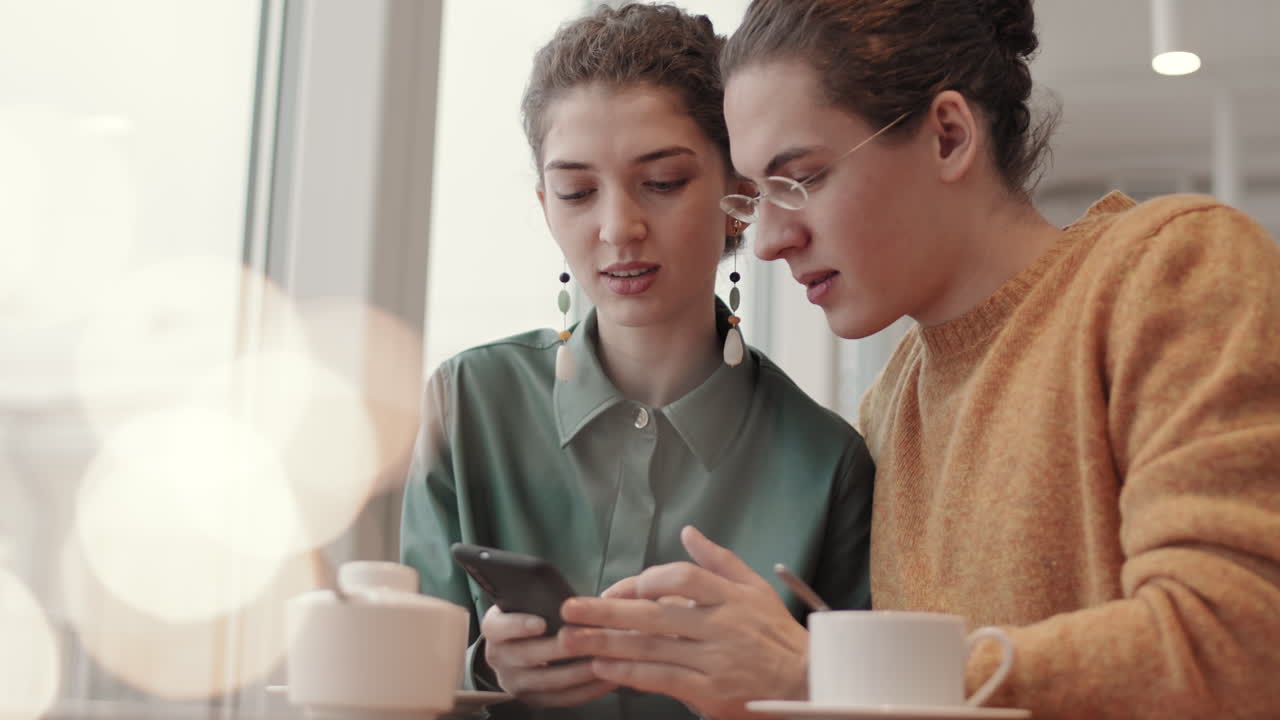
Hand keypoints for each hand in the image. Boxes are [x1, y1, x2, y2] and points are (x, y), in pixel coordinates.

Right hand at [480, 604, 616, 706]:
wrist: (518, 644)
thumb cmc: (531, 614)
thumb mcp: (526, 602)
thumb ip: (541, 598)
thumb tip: (572, 599)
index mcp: (494, 628)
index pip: (498, 627)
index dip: (519, 625)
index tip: (542, 623)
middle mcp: (499, 657)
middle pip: (527, 656)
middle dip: (561, 649)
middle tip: (587, 640)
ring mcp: (515, 682)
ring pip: (548, 681)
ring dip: (579, 672)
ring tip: (603, 659)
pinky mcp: (533, 699)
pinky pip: (562, 698)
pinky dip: (587, 690)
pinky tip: (606, 679)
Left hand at [559, 526, 807, 718]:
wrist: (806, 684)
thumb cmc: (776, 635)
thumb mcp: (756, 589)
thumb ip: (719, 561)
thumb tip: (688, 533)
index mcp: (730, 596)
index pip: (681, 579)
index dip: (644, 582)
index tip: (616, 591)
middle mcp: (720, 626)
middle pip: (654, 614)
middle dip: (606, 612)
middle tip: (569, 609)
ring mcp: (713, 660)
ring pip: (651, 648)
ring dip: (606, 644)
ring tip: (571, 640)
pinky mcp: (709, 692)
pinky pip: (662, 679)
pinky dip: (629, 673)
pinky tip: (603, 668)